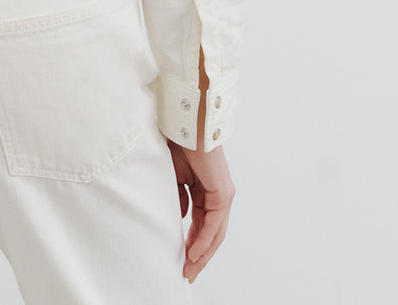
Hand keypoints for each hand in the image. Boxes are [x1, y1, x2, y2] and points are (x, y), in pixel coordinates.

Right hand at [167, 138, 235, 282]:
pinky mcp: (224, 193)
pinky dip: (205, 240)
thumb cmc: (177, 143)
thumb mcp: (174, 177)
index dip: (190, 243)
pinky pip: (215, 223)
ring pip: (215, 233)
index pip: (199, 224)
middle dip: (197, 255)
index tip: (179, 259)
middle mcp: (216, 195)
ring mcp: (222, 195)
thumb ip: (178, 197)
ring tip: (189, 269)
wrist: (185, 124)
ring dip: (202, 254)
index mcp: (204, 191)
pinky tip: (194, 252)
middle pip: (209, 233)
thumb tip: (179, 216)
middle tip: (186, 273)